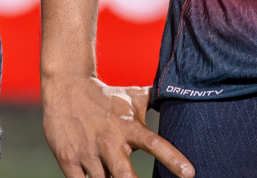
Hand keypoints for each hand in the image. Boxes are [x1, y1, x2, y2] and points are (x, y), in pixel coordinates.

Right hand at [42, 78, 193, 177]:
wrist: (67, 88)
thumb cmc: (105, 96)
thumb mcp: (132, 97)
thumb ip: (154, 102)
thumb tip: (179, 94)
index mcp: (129, 128)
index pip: (155, 144)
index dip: (172, 159)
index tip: (189, 173)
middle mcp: (110, 142)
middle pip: (125, 174)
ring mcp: (88, 152)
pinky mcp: (68, 160)